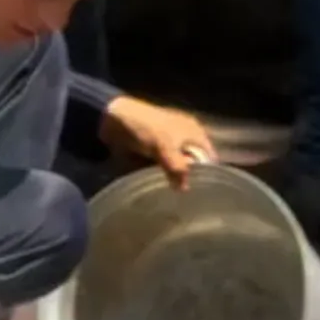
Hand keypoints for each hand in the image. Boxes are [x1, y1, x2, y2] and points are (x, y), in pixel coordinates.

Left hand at [100, 95, 216, 189]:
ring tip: (174, 200)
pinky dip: (159, 178)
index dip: (207, 174)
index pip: (208, 157)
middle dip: (189, 179)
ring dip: (173, 181)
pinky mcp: (152, 155)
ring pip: (176, 170)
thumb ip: (178, 168)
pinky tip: (159, 191)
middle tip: (187, 200)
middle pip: (192, 165)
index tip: (203, 193)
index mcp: (193, 133)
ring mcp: (167, 148)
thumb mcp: (164, 146)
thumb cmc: (144, 127)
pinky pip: (160, 171)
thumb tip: (184, 189)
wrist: (112, 119)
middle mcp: (184, 140)